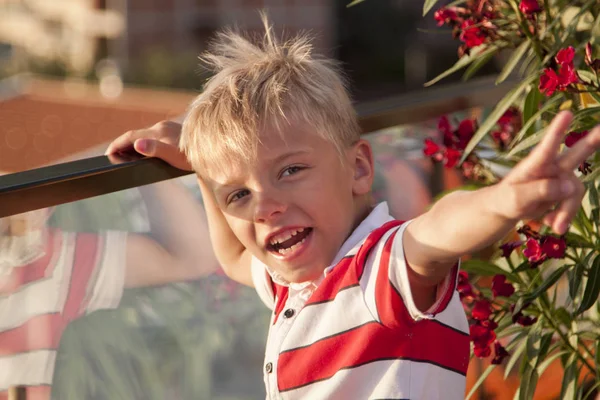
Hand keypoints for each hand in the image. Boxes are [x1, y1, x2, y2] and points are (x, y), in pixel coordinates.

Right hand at [105, 120, 191, 170]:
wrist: (216, 151)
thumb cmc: (194, 157)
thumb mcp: (174, 156)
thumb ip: (155, 150)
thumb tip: (137, 144)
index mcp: (159, 131)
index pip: (131, 136)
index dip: (117, 145)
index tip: (107, 154)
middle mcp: (162, 127)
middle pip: (137, 135)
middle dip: (123, 144)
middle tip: (112, 156)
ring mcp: (169, 128)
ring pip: (146, 135)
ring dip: (134, 144)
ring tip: (125, 155)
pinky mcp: (175, 132)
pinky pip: (155, 137)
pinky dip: (146, 143)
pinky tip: (147, 152)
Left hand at [492, 111, 599, 234]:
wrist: (507, 209)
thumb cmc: (505, 199)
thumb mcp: (516, 198)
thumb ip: (541, 191)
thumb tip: (571, 185)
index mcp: (534, 163)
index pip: (547, 147)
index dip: (557, 131)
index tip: (566, 112)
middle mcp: (550, 166)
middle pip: (575, 154)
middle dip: (592, 141)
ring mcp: (560, 178)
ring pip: (575, 192)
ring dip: (567, 211)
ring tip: (555, 227)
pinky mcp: (564, 190)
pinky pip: (572, 203)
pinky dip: (564, 216)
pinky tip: (550, 223)